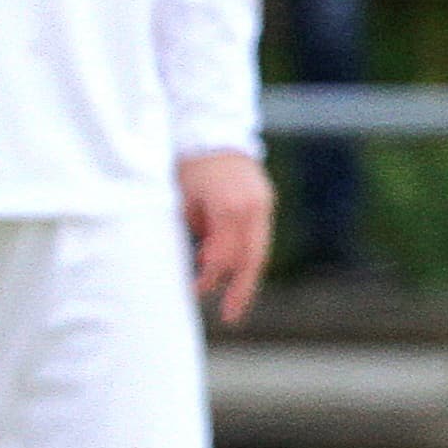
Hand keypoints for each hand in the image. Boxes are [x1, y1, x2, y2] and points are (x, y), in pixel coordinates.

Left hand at [180, 147, 273, 325]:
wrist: (211, 131)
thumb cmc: (187, 165)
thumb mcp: (182, 198)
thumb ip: (195, 229)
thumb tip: (203, 261)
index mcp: (229, 208)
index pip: (223, 254)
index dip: (210, 276)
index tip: (196, 291)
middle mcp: (252, 208)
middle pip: (250, 258)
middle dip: (240, 289)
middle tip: (232, 315)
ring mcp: (263, 203)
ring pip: (259, 249)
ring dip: (245, 276)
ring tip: (235, 301)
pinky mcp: (265, 201)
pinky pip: (258, 236)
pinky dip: (247, 256)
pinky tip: (235, 272)